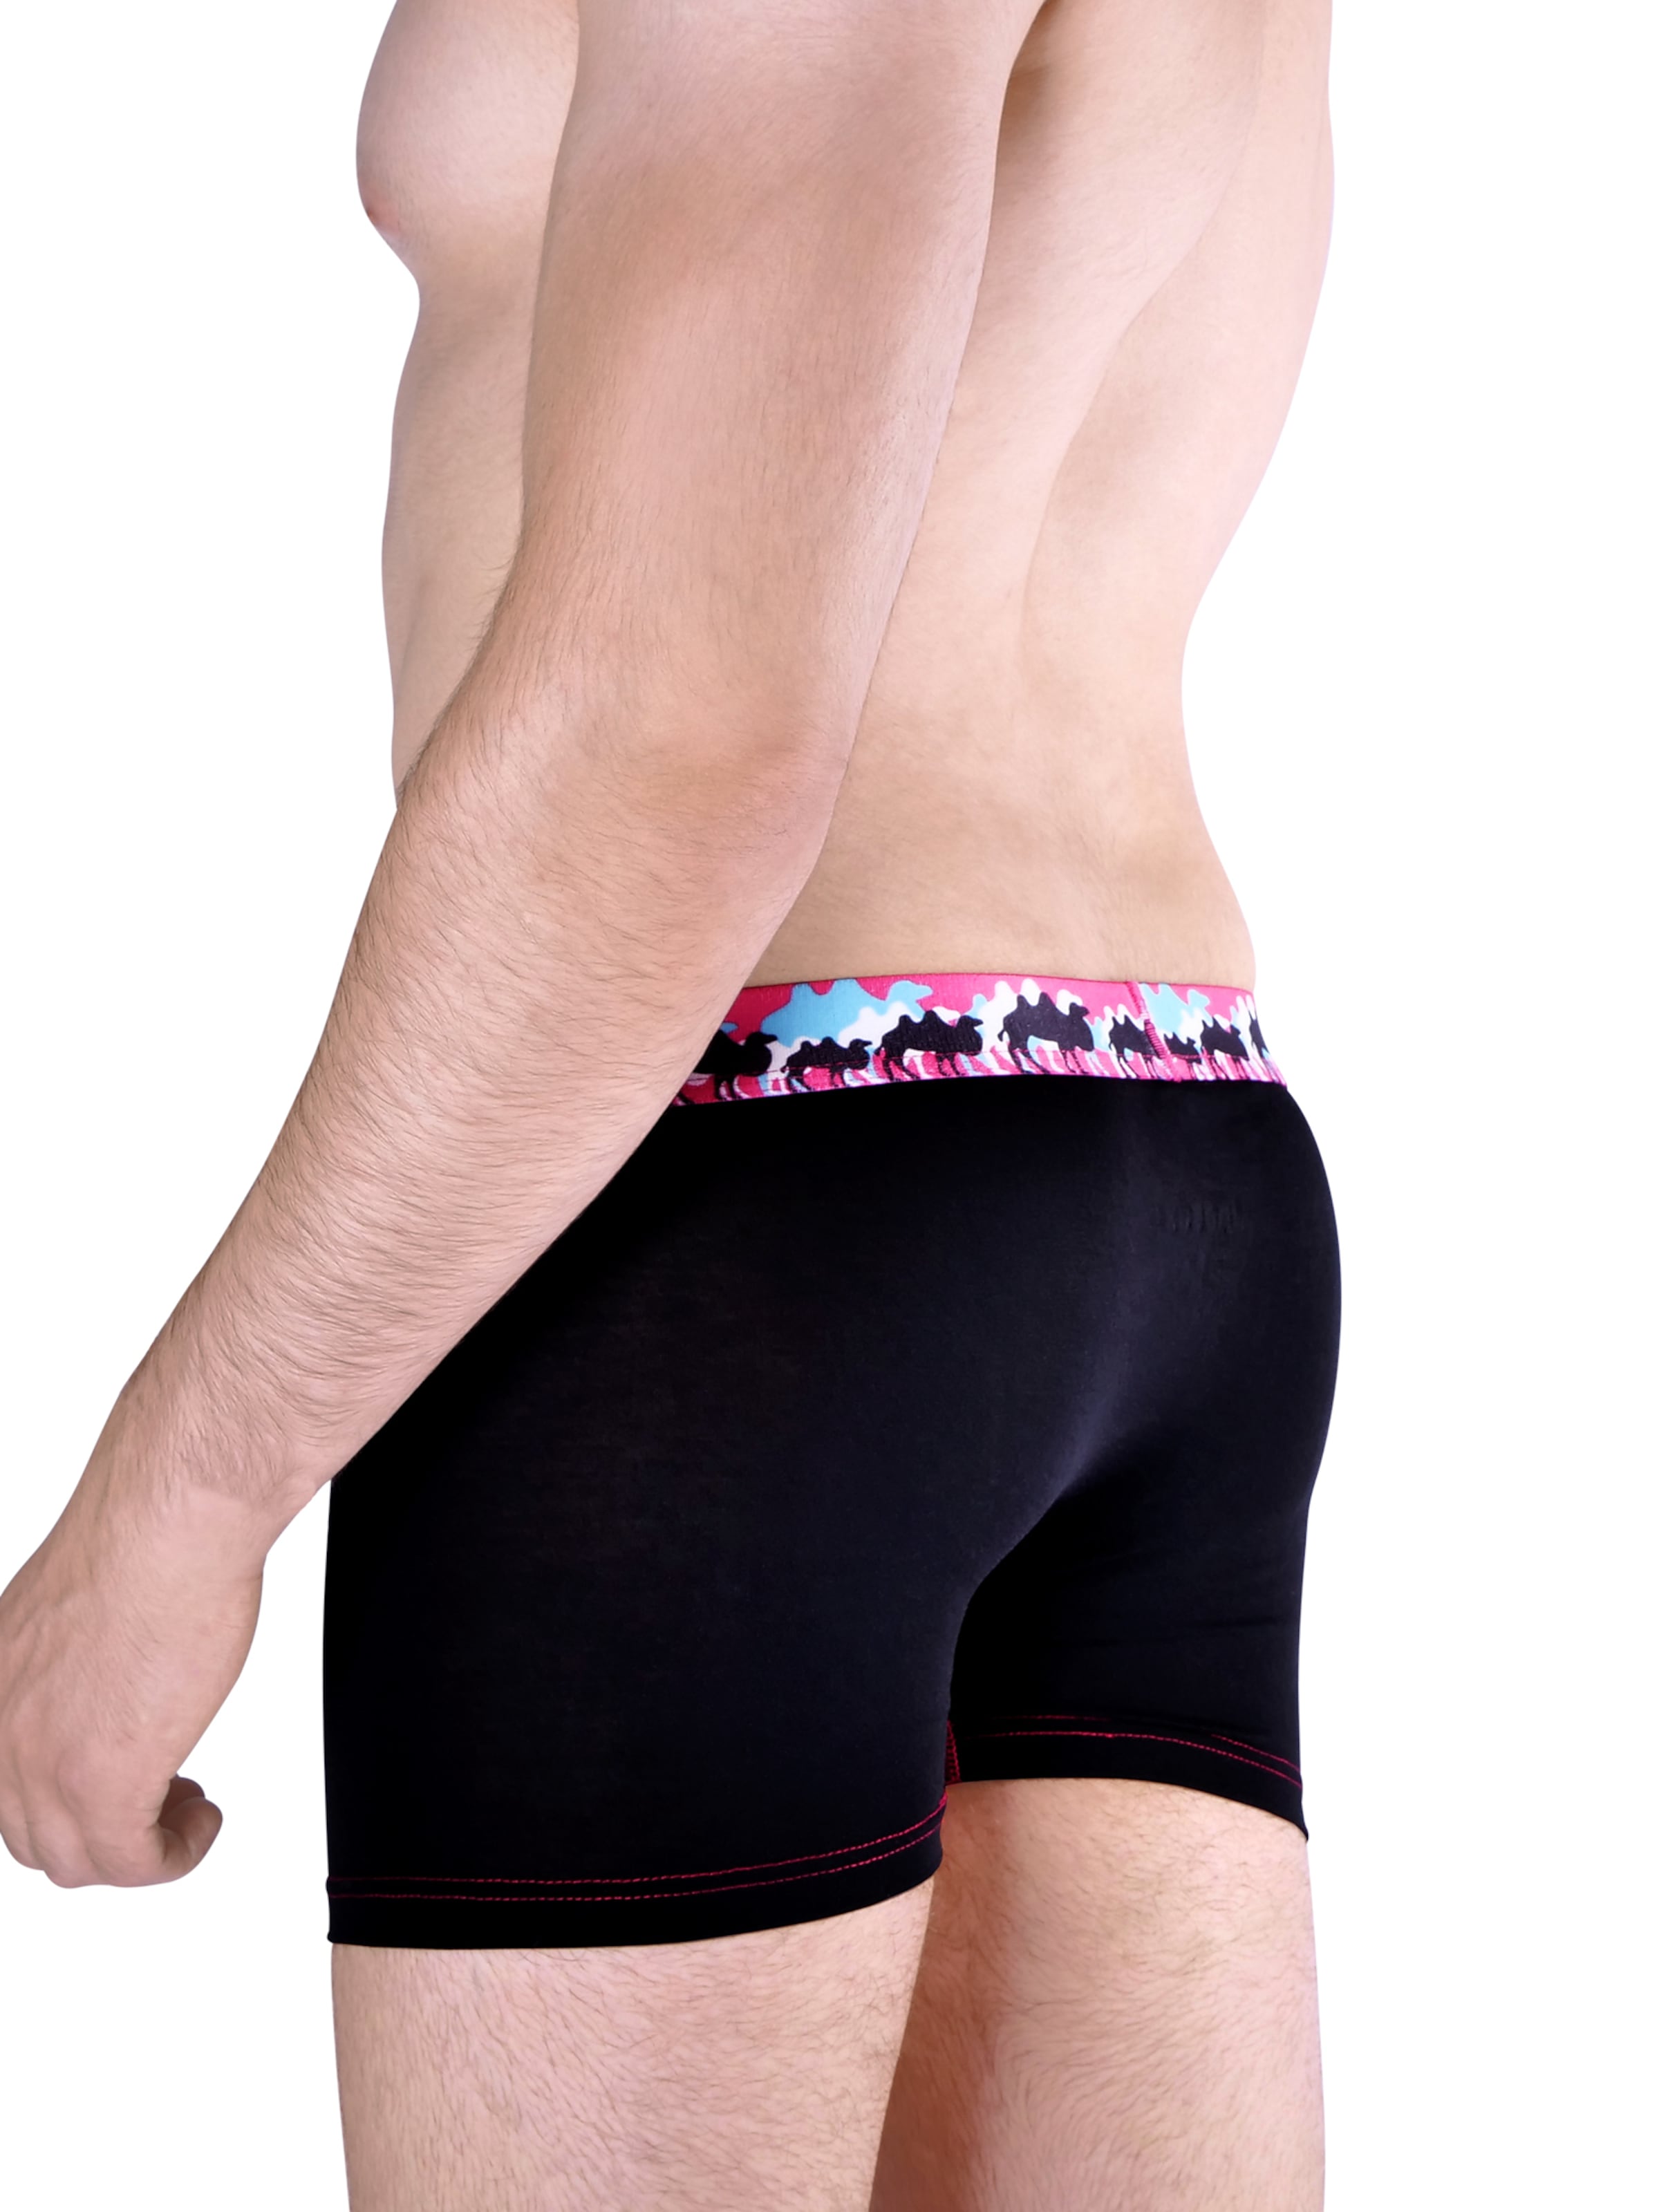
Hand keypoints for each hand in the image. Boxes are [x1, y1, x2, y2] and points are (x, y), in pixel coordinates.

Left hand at [0, 1467, 264, 1886]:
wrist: (172, 1523)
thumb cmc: (145, 1539)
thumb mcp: (73, 1612)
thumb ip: (66, 1667)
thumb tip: (98, 1693)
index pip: (5, 1789)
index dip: (66, 1800)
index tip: (122, 1777)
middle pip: (33, 1835)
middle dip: (101, 1829)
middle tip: (161, 1796)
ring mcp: (41, 1765)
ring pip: (77, 1861)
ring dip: (139, 1849)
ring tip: (185, 1809)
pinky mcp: (102, 1784)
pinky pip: (132, 1865)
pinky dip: (173, 1856)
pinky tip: (201, 1820)